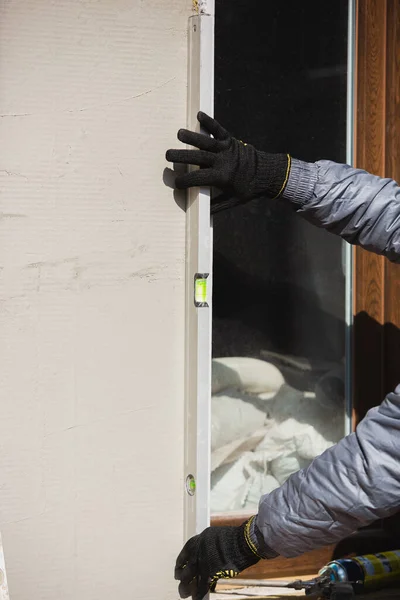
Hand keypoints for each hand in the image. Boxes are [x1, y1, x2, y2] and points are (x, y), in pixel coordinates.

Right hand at [166, 112, 289, 208]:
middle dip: (182, 156)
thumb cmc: (249, 189)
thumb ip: (216, 207)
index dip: (185, 182)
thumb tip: (200, 214)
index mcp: (222, 177)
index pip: (198, 179)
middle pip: (198, 158)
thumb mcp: (233, 201)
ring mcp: (227, 149)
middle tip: (167, 154)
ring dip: (192, 137)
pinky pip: (218, 129)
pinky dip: (209, 122)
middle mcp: (223, 161)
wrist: (268, 173)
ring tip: (178, 134)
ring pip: (206, 142)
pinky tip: (199, 115)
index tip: (175, 183)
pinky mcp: (231, 140)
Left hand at [175, 517, 265, 599]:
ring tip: (185, 594)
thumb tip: (204, 556)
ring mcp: (202, 561)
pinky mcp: (209, 572)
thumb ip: (207, 546)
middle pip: (185, 568)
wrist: (243, 541)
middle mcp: (197, 550)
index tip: (179, 569)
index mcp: (198, 540)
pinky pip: (201, 587)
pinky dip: (199, 595)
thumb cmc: (234, 539)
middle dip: (182, 578)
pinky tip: (197, 599)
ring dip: (186, 588)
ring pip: (189, 579)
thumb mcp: (215, 537)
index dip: (180, 563)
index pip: (184, 553)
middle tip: (181, 584)